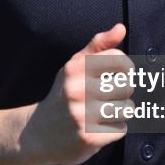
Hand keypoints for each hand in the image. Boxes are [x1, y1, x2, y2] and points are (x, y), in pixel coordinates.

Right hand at [19, 24, 134, 164]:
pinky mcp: (88, 137)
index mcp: (75, 68)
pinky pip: (121, 129)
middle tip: (106, 98)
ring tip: (102, 114)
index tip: (117, 76)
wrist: (37, 135)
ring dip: (119, 113)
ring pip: (127, 109)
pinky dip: (113, 130)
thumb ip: (99, 45)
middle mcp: (77, 89)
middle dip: (122, 93)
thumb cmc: (63, 95)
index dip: (126, 69)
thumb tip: (121, 28)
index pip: (119, 60)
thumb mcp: (75, 66)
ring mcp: (81, 114)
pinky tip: (98, 128)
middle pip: (127, 86)